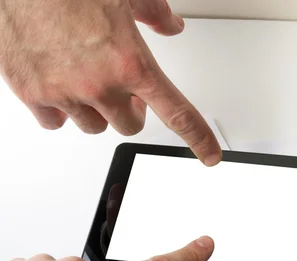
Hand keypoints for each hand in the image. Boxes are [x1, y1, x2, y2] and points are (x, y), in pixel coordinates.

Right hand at [0, 0, 221, 164]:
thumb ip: (154, 12)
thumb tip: (171, 25)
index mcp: (131, 62)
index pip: (176, 113)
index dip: (198, 138)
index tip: (210, 155)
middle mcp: (100, 85)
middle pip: (130, 125)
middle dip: (132, 109)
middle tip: (124, 87)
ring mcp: (64, 93)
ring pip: (94, 126)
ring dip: (98, 110)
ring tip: (88, 79)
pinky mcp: (32, 94)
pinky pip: (55, 122)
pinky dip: (61, 109)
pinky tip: (60, 84)